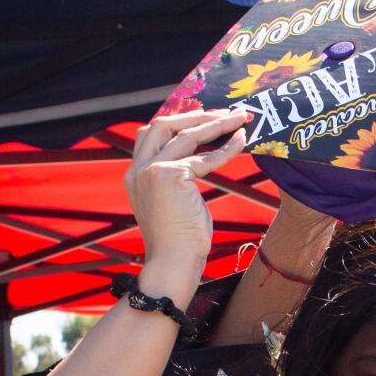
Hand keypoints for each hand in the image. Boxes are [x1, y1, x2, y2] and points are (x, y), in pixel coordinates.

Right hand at [123, 109, 252, 299]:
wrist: (172, 263)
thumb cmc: (178, 241)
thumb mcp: (172, 203)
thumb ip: (175, 179)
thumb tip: (195, 162)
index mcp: (134, 175)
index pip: (150, 135)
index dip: (176, 122)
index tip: (202, 117)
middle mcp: (137, 169)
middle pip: (162, 124)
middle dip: (194, 116)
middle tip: (223, 112)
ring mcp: (150, 171)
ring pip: (186, 135)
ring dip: (215, 124)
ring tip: (238, 118)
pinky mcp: (168, 177)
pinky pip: (204, 157)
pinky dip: (226, 148)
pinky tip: (242, 141)